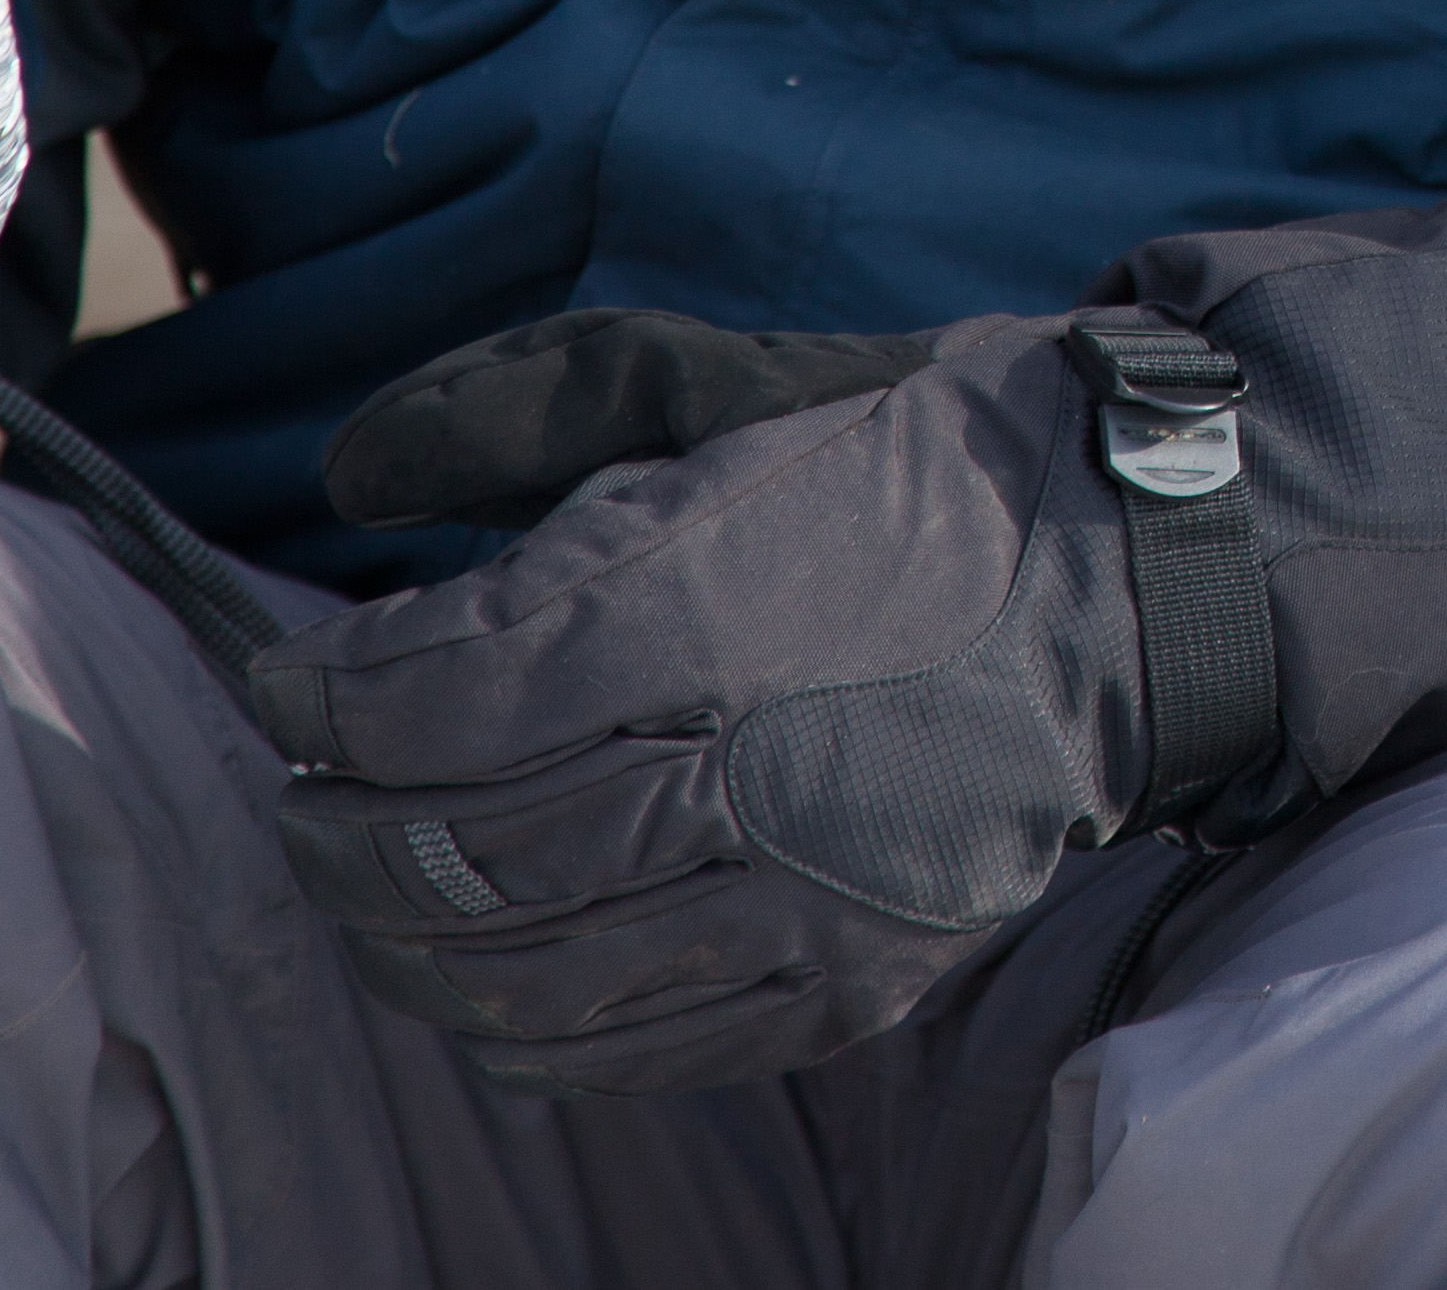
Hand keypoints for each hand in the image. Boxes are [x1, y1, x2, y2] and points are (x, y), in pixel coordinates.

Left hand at [257, 185, 1446, 1093]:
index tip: (299, 680)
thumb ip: (532, 417)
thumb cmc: (924, 469)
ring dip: (409, 942)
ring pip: (516, 973)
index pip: (416, 698)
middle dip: (336, 827)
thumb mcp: (727, 395)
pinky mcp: (844, 980)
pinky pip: (635, 1052)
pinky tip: (492, 989)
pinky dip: (531, 1033)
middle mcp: (724, 768)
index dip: (323, 697)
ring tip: (375, 896)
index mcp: (685, 604)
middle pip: (443, 847)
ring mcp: (788, 895)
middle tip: (304, 798)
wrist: (1147, 579)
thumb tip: (352, 470)